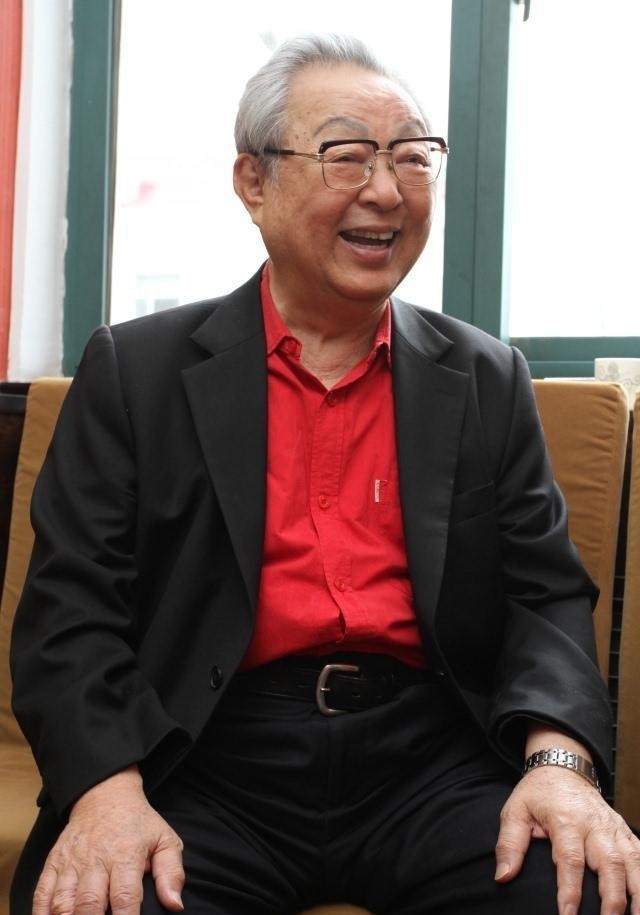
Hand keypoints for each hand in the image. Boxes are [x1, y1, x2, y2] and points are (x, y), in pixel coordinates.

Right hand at [32, 766, 183, 914]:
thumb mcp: (164, 839)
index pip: (124, 898)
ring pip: (63, 902)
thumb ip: (171, 872)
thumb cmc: (137, 823)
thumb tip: (175, 905)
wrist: (105, 794)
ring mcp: (71, 862)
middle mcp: (96, 860)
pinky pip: (42, 893)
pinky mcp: (54, 862)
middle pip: (89, 904)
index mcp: (125, 856)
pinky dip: (42, 913)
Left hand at [495, 765, 639, 914]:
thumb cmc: (538, 794)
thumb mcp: (515, 811)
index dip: (570, 890)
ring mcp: (613, 827)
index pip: (570, 859)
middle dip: (612, 898)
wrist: (563, 767)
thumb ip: (510, 844)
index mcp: (565, 819)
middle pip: (609, 863)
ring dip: (638, 893)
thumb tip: (503, 876)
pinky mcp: (624, 831)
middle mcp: (594, 824)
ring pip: (632, 861)